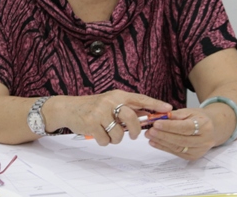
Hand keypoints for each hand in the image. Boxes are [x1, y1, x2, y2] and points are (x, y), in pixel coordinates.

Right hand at [50, 90, 171, 145]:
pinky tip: (97, 134)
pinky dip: (104, 141)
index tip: (168, 109)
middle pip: (132, 119)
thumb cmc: (93, 107)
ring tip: (107, 133)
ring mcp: (100, 112)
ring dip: (115, 138)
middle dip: (135, 131)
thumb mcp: (110, 103)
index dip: (155, 104)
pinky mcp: (91, 124)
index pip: (140, 98)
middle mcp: (110, 102)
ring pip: (119, 134)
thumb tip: (147, 116)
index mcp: (117, 95)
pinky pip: (106, 140)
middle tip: (133, 135)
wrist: (68, 108)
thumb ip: (127, 108)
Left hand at [144, 108, 215, 159]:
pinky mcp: (193, 157)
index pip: (185, 127)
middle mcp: (204, 140)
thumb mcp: (190, 111)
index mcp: (205, 126)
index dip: (170, 126)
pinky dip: (163, 147)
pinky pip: (176, 152)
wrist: (213, 129)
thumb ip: (176, 115)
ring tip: (149, 135)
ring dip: (161, 142)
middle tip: (150, 130)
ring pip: (177, 147)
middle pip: (181, 139)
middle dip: (163, 135)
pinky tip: (154, 142)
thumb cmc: (199, 118)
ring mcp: (199, 150)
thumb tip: (160, 117)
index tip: (156, 123)